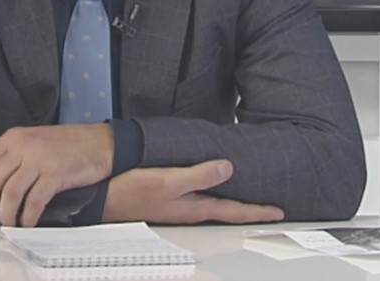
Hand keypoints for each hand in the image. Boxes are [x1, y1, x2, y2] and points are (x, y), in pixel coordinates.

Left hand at [0, 124, 113, 228]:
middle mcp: (23, 146)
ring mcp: (40, 159)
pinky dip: (28, 216)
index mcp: (13, 138)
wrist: (100, 143)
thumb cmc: (64, 143)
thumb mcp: (29, 138)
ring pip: (10, 192)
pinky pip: (34, 200)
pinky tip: (28, 223)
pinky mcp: (56, 173)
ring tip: (7, 225)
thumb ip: (1, 145)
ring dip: (5, 214)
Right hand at [103, 160, 284, 224]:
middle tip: (270, 207)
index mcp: (193, 208)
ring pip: (213, 205)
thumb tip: (228, 168)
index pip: (234, 211)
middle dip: (249, 209)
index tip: (279, 212)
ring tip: (249, 196)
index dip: (257, 211)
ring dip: (232, 202)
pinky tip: (212, 186)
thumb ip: (199, 175)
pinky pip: (198, 197)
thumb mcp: (168, 180)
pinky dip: (212, 193)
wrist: (100, 194)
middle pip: (227, 211)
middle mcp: (189, 209)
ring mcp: (178, 206)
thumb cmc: (130, 190)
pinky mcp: (167, 198)